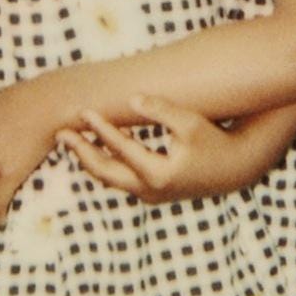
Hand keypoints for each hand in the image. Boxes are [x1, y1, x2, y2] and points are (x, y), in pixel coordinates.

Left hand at [55, 96, 255, 203]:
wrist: (235, 168)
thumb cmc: (213, 140)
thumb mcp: (190, 123)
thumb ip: (161, 110)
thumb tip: (132, 100)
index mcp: (158, 173)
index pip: (120, 149)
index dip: (100, 128)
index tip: (83, 112)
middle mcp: (150, 190)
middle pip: (105, 171)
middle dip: (80, 151)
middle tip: (60, 133)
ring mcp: (150, 195)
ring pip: (110, 178)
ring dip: (89, 159)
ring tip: (70, 140)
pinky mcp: (152, 193)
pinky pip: (120, 179)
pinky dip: (104, 164)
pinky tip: (93, 147)